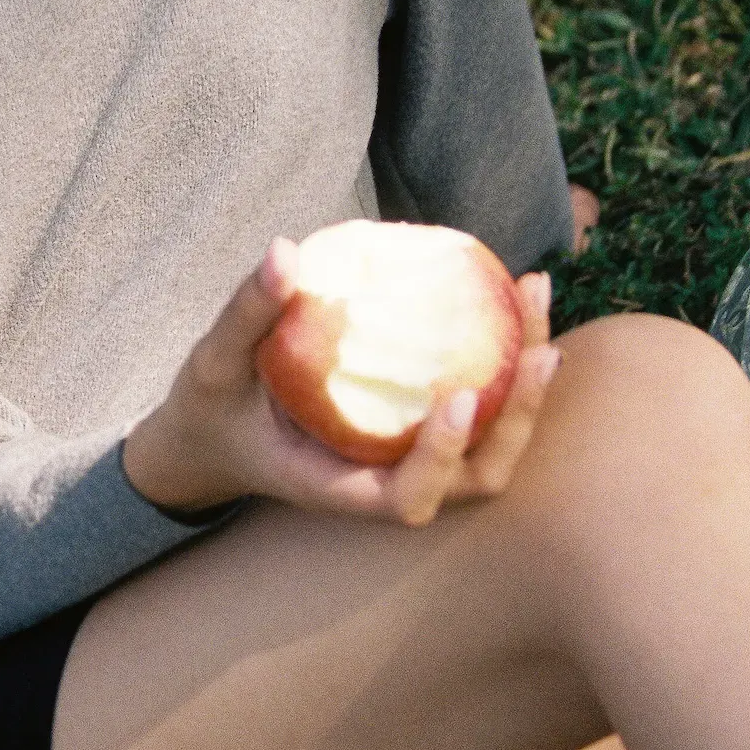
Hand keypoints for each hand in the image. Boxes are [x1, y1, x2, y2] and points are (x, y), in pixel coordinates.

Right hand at [122, 239, 562, 528]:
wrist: (213, 441)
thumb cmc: (211, 409)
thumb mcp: (211, 362)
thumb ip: (247, 312)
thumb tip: (286, 250)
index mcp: (337, 487)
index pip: (406, 499)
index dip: (440, 458)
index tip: (457, 396)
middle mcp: (384, 485)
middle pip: (477, 477)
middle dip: (519, 415)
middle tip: (538, 340)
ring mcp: (408, 462)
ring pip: (492, 447)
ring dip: (528, 387)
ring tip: (535, 298)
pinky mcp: (417, 433)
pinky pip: (479, 408)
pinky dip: (505, 363)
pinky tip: (508, 296)